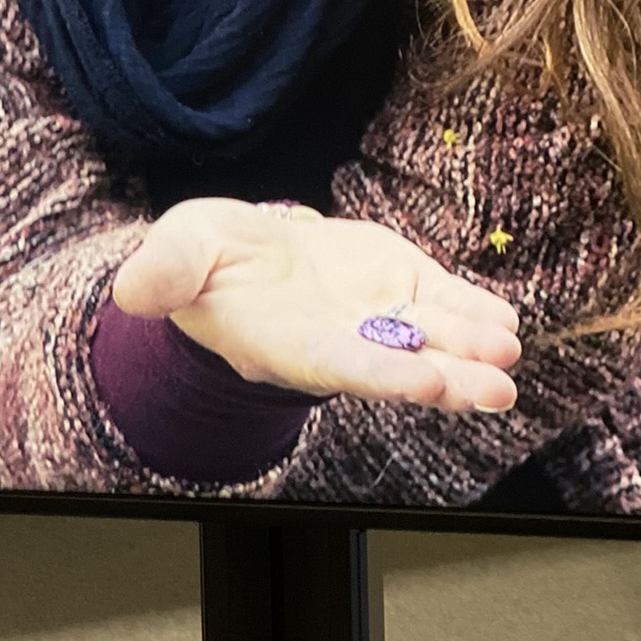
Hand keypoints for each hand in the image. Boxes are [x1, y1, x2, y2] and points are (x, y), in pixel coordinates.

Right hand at [112, 198, 519, 412]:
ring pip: (433, 340)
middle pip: (400, 366)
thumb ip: (164, 273)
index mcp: (286, 343)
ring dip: (474, 351)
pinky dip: (475, 312)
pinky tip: (505, 321)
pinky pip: (443, 301)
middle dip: (448, 379)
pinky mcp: (400, 284)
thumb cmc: (207, 259)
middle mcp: (341, 340)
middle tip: (492, 389)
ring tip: (509, 355)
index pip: (340, 366)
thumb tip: (131, 288)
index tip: (426, 382)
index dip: (383, 375)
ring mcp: (377, 315)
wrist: (244, 251)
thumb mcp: (178, 252)